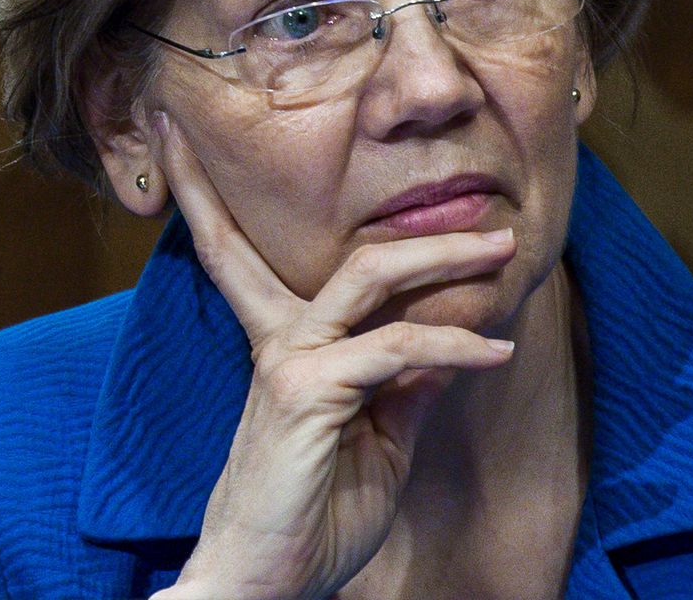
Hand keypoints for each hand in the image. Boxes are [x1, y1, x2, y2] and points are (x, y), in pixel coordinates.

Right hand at [149, 113, 517, 599]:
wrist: (264, 583)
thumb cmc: (312, 519)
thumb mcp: (374, 443)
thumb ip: (403, 388)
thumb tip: (445, 347)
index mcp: (284, 346)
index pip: (245, 255)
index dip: (215, 194)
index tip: (186, 137)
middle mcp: (281, 340)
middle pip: (344, 251)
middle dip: (417, 226)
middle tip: (494, 219)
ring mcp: (290, 360)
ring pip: (373, 276)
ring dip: (447, 258)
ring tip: (507, 253)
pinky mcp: (308, 390)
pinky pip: (399, 348)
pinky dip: (455, 343)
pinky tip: (493, 351)